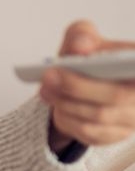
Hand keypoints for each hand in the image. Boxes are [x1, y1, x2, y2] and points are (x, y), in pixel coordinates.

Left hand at [40, 19, 134, 147]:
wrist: (79, 88)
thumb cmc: (87, 60)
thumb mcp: (82, 40)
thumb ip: (82, 35)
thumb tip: (81, 47)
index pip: (134, 65)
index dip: (112, 71)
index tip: (92, 63)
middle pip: (116, 95)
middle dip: (77, 86)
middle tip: (49, 76)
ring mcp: (132, 118)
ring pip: (99, 116)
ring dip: (67, 103)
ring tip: (45, 89)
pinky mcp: (114, 135)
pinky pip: (89, 132)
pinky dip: (68, 119)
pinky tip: (56, 106)